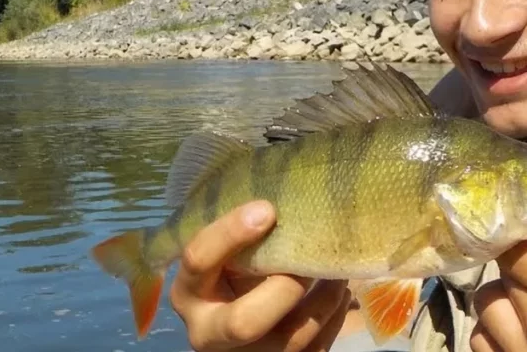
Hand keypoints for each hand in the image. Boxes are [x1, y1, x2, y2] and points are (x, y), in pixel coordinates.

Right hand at [169, 200, 351, 350]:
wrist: (231, 324)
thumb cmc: (231, 272)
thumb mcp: (224, 254)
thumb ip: (238, 234)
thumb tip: (284, 191)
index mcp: (189, 292)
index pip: (198, 259)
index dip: (231, 232)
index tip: (267, 209)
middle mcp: (208, 333)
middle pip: (243, 322)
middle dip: (284, 289)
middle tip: (307, 260)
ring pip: (290, 339)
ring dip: (323, 300)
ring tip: (337, 271)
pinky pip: (314, 349)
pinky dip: (333, 317)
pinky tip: (338, 291)